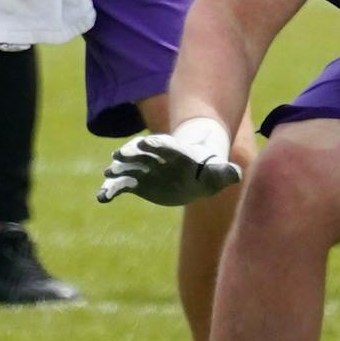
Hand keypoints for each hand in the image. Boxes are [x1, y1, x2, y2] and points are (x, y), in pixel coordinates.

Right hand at [97, 119, 240, 205]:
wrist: (192, 172)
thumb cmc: (207, 170)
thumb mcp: (217, 172)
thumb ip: (224, 172)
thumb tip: (237, 173)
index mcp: (175, 151)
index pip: (165, 145)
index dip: (157, 144)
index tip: (146, 142)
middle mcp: (155, 157)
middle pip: (141, 152)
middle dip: (131, 152)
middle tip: (120, 154)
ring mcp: (143, 168)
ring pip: (127, 167)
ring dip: (117, 169)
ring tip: (108, 175)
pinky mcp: (135, 182)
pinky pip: (120, 186)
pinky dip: (111, 190)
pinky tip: (102, 198)